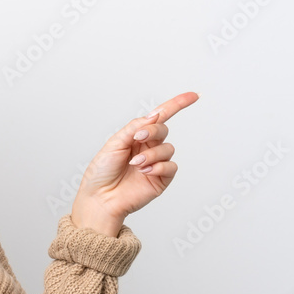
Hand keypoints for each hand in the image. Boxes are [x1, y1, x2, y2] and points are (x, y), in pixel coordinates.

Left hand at [71, 92, 199, 232]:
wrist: (100, 198)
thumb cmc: (101, 172)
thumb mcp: (114, 143)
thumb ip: (135, 128)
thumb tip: (154, 115)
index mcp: (136, 136)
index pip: (159, 117)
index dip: (177, 105)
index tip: (193, 96)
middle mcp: (147, 147)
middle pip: (163, 130)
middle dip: (153, 131)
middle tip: (138, 139)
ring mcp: (155, 163)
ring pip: (167, 149)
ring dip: (152, 154)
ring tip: (136, 164)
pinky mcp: (161, 179)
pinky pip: (171, 166)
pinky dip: (159, 166)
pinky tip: (145, 172)